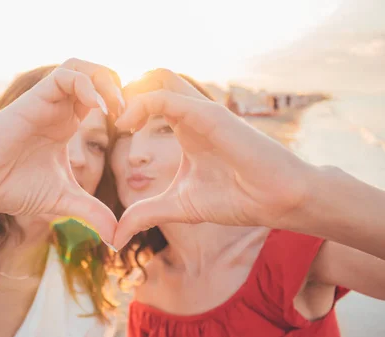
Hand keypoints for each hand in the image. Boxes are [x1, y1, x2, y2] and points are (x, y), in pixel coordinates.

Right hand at [0, 58, 123, 242]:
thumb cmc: (13, 189)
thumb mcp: (63, 200)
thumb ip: (92, 213)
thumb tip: (117, 238)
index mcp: (67, 124)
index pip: (101, 97)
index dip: (123, 106)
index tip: (132, 130)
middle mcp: (58, 108)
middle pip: (96, 75)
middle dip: (120, 89)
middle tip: (129, 117)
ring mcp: (46, 101)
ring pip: (82, 67)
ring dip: (106, 82)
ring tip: (116, 110)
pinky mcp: (33, 99)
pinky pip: (66, 75)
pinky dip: (87, 86)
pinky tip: (98, 112)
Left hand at [113, 70, 314, 247]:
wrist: (275, 200)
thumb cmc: (235, 197)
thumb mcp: (178, 205)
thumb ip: (145, 214)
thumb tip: (115, 236)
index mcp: (186, 126)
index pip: (150, 96)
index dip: (124, 105)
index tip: (108, 126)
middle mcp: (192, 112)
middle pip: (153, 76)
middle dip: (124, 89)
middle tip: (109, 116)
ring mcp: (202, 110)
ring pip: (158, 76)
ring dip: (129, 91)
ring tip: (117, 119)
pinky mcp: (210, 115)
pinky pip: (166, 97)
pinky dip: (140, 105)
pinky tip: (127, 125)